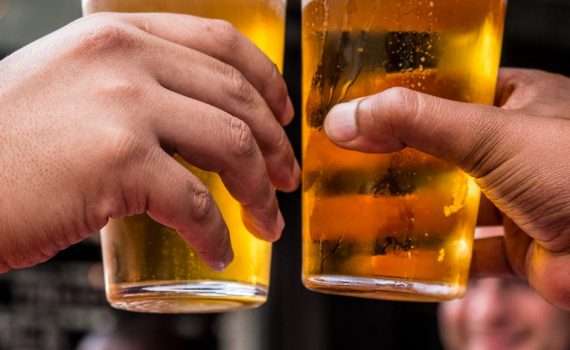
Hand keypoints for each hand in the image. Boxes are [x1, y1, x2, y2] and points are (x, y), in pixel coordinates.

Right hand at [0, 12, 298, 270]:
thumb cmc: (7, 142)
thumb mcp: (74, 85)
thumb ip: (132, 89)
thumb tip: (191, 129)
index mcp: (119, 36)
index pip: (221, 43)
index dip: (267, 81)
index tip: (283, 116)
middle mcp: (125, 59)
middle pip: (237, 98)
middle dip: (275, 146)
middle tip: (286, 179)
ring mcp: (123, 107)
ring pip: (230, 146)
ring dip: (260, 191)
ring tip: (268, 221)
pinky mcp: (117, 162)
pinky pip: (193, 203)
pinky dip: (215, 233)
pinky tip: (218, 251)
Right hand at [324, 69, 569, 309]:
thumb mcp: (490, 134)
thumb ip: (417, 123)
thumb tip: (348, 119)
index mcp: (516, 103)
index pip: (446, 93)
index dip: (401, 102)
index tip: (359, 111)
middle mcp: (515, 149)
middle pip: (441, 151)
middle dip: (399, 161)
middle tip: (352, 162)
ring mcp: (515, 198)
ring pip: (451, 203)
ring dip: (413, 210)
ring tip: (364, 209)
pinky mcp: (517, 246)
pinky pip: (466, 250)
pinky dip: (437, 256)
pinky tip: (405, 256)